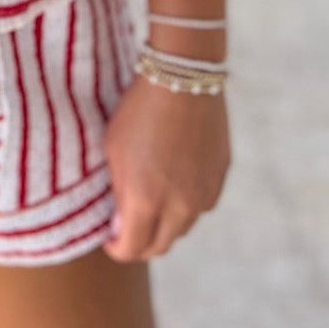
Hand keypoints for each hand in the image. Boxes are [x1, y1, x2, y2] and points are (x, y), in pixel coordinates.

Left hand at [101, 76, 229, 260]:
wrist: (182, 77)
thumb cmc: (138, 111)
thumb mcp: (114, 151)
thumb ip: (118, 195)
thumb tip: (121, 226)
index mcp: (146, 202)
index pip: (131, 250)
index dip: (116, 248)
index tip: (109, 236)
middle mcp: (179, 207)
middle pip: (159, 246)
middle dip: (140, 242)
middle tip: (127, 225)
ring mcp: (203, 194)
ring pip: (182, 228)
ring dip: (165, 223)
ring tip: (150, 199)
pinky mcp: (220, 179)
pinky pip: (201, 205)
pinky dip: (186, 203)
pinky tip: (174, 181)